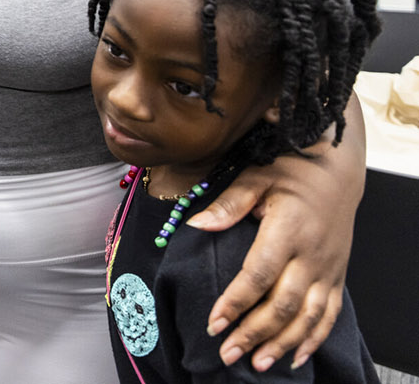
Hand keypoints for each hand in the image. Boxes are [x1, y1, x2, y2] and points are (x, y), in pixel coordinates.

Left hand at [189, 154, 359, 370]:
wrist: (337, 169)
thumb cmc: (290, 170)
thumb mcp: (255, 177)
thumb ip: (228, 204)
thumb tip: (196, 225)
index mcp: (287, 229)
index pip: (258, 274)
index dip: (236, 302)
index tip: (214, 322)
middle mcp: (311, 254)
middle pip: (283, 304)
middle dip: (254, 332)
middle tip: (227, 352)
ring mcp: (328, 268)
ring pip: (308, 316)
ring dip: (282, 344)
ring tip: (257, 364)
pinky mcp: (337, 276)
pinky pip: (329, 315)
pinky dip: (314, 339)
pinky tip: (295, 358)